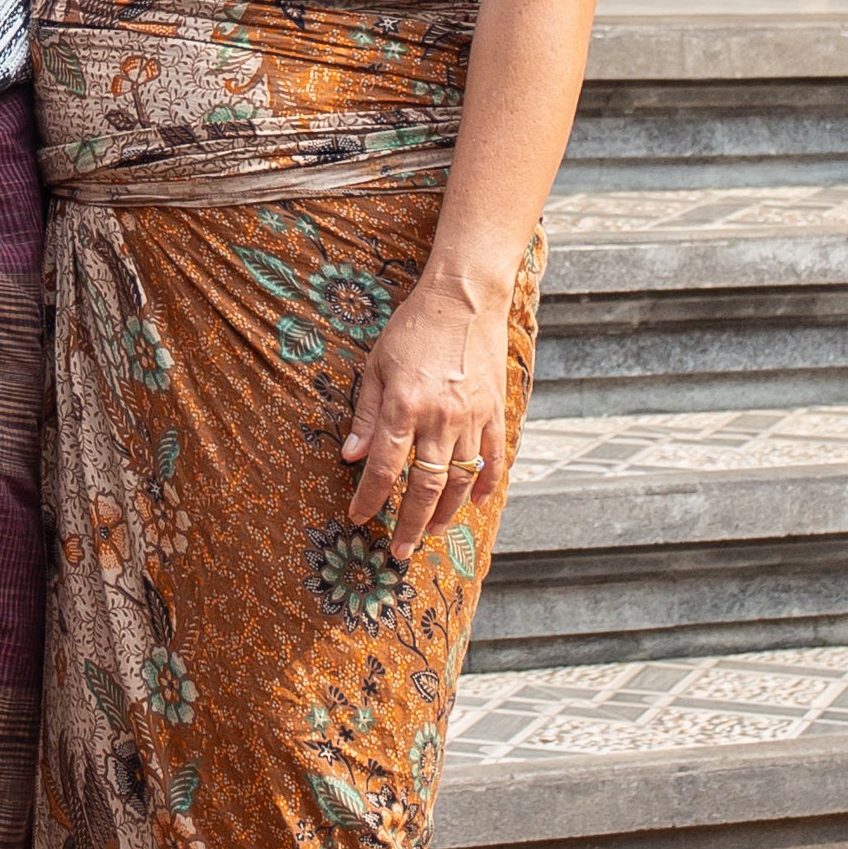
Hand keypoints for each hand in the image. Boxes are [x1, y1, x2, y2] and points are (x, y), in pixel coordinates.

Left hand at [342, 270, 510, 560]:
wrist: (465, 298)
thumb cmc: (413, 328)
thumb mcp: (376, 364)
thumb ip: (366, 413)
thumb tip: (351, 456)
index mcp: (404, 405)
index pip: (385, 467)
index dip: (370, 499)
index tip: (358, 518)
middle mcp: (439, 418)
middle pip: (425, 486)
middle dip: (408, 523)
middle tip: (398, 550)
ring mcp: (472, 418)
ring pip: (460, 481)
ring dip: (445, 513)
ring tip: (430, 532)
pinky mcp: (496, 412)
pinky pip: (493, 459)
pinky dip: (486, 485)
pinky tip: (476, 503)